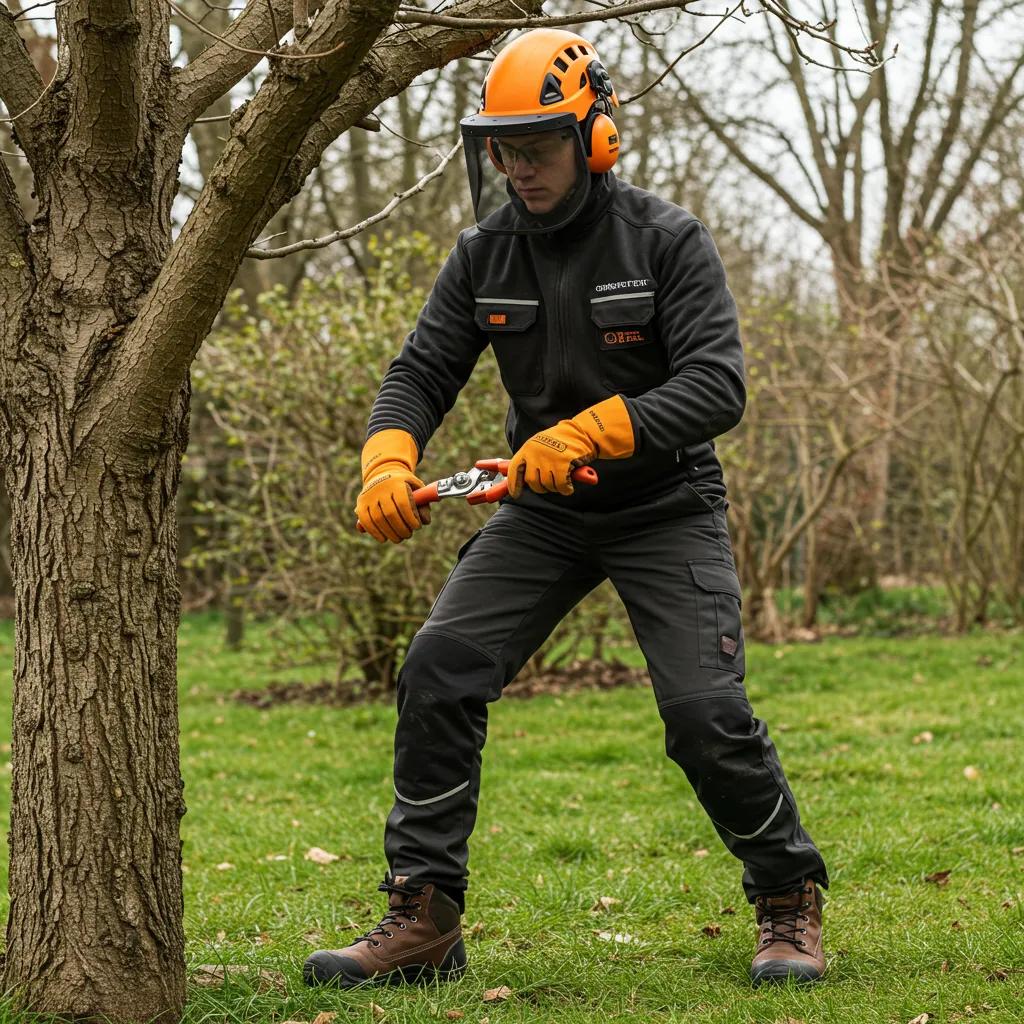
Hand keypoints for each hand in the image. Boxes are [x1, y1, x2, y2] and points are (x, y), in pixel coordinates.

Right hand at [355, 429, 429, 543]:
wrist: (383, 472)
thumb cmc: (405, 485)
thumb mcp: (417, 488)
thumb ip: (424, 503)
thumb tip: (426, 521)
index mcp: (396, 482)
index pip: (403, 503)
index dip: (410, 518)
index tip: (417, 527)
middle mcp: (380, 488)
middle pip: (390, 513)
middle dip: (401, 528)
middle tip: (408, 535)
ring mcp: (368, 495)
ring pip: (378, 519)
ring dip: (389, 533)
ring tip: (398, 538)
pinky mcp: (360, 503)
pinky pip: (365, 521)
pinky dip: (374, 532)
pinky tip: (383, 539)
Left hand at [507, 395, 634, 498]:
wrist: (581, 432)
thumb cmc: (562, 440)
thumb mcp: (540, 444)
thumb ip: (531, 459)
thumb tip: (523, 479)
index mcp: (528, 448)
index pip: (514, 470)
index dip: (514, 485)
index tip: (515, 494)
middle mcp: (535, 453)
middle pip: (532, 482)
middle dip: (541, 487)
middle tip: (549, 485)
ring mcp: (549, 459)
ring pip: (547, 485)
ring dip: (554, 488)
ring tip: (561, 481)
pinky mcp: (563, 464)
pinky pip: (560, 485)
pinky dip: (565, 489)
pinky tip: (568, 487)